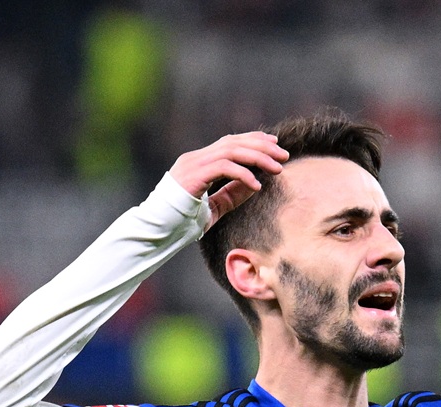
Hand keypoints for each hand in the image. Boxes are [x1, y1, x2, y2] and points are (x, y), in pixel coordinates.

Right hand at [168, 131, 289, 229]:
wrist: (157, 231)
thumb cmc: (182, 222)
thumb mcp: (215, 207)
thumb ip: (233, 194)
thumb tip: (257, 183)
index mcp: (199, 162)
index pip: (229, 142)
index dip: (253, 140)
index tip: (274, 145)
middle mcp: (195, 158)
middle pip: (233, 142)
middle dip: (261, 146)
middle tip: (283, 155)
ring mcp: (192, 165)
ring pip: (230, 151)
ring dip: (257, 157)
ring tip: (277, 169)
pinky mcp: (192, 176)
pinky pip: (223, 168)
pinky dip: (243, 174)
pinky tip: (257, 185)